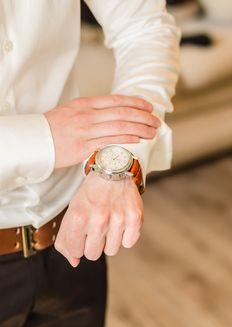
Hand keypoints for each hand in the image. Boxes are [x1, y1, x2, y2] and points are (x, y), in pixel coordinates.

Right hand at [44, 95, 159, 167]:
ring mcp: (86, 130)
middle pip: (122, 112)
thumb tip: (112, 114)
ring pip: (119, 126)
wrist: (36, 141)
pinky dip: (126, 139)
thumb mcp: (72, 111)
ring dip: (139, 128)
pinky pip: (109, 141)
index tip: (148, 106)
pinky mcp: (83, 146)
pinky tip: (138, 139)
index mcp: (86, 104)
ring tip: (152, 132)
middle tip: (156, 121)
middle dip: (142, 116)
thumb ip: (92, 111)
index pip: (116, 100)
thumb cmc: (54, 128)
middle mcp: (88, 114)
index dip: (135, 103)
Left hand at [54, 171, 143, 266]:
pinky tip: (121, 220)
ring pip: (111, 251)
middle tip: (96, 226)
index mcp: (78, 217)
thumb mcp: (72, 211)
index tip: (82, 232)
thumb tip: (74, 262)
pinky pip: (128, 243)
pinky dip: (125, 235)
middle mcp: (98, 219)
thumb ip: (66, 239)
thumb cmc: (91, 193)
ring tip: (109, 221)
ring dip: (109, 239)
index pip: (75, 251)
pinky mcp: (135, 219)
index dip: (77, 243)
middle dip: (93, 243)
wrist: (113, 170)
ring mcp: (118, 219)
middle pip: (93, 254)